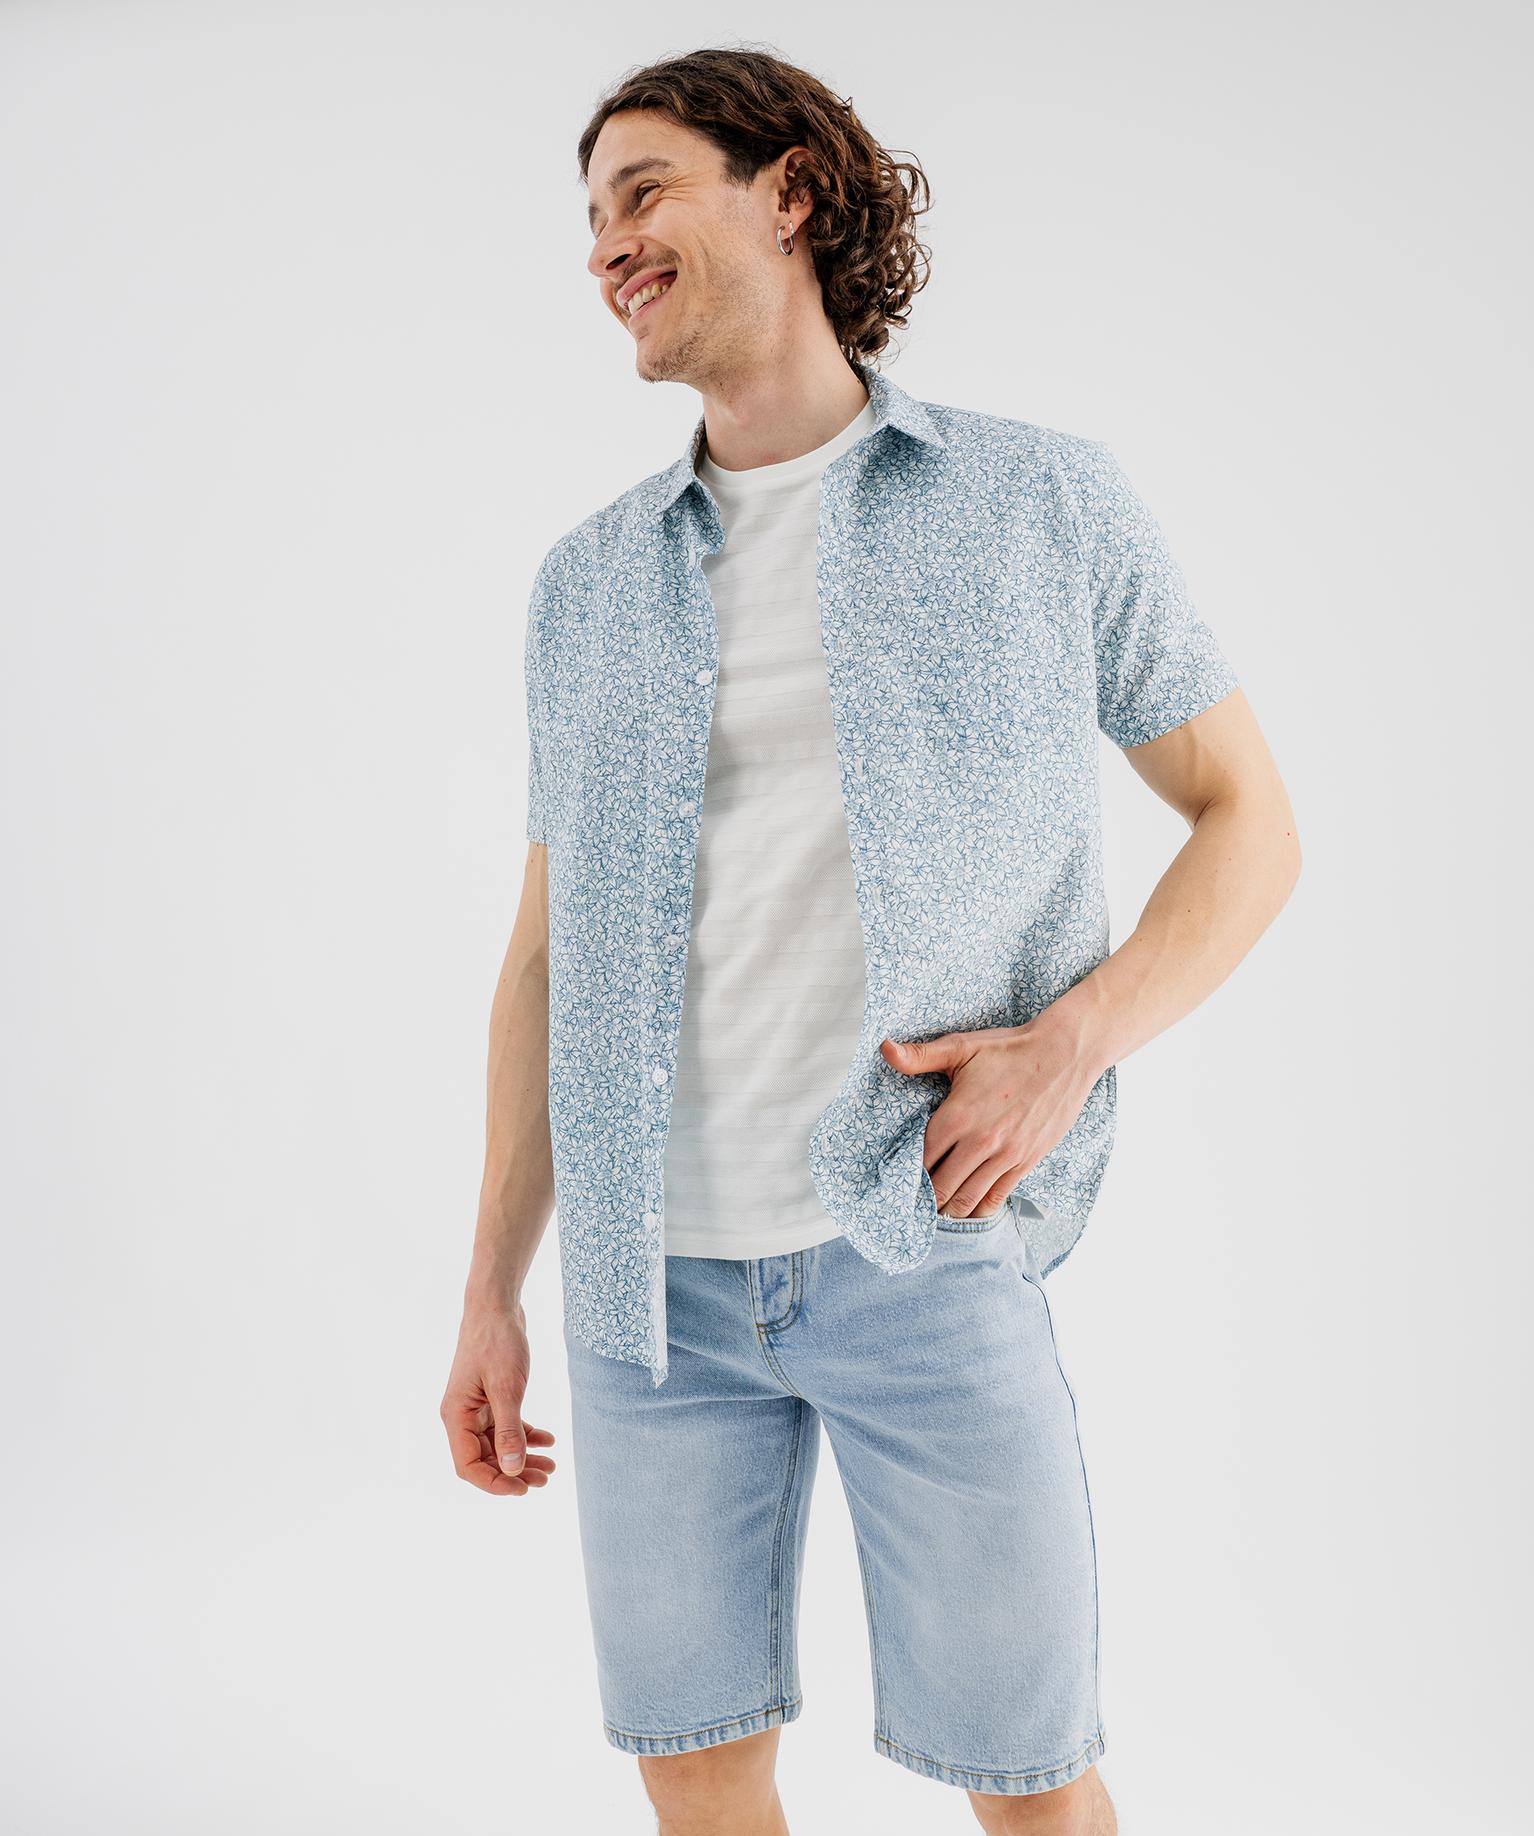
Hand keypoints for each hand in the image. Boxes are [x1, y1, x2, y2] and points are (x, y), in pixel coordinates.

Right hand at [440, 1294, 557, 1496]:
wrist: (496, 1306)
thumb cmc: (496, 1342)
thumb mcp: (507, 1388)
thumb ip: (510, 1431)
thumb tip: (513, 1470)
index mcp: (456, 1416)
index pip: (469, 1466)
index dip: (495, 1482)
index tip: (523, 1489)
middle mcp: (462, 1416)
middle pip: (485, 1458)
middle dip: (514, 1472)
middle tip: (546, 1480)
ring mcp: (476, 1407)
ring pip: (498, 1445)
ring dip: (523, 1457)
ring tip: (551, 1467)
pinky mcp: (491, 1397)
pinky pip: (507, 1426)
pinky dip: (526, 1435)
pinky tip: (549, 1440)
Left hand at [881, 1012, 1099, 1217]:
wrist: (1064, 1054)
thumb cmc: (1010, 1049)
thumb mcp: (961, 1046)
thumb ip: (920, 1056)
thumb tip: (884, 1049)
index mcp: (957, 1116)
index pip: (921, 1158)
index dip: (908, 1172)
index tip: (899, 1180)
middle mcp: (979, 1142)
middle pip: (941, 1186)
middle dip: (925, 1198)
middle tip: (914, 1205)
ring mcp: (1005, 1155)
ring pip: (967, 1199)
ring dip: (949, 1210)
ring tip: (936, 1214)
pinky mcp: (1026, 1161)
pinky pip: (997, 1197)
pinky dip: (979, 1210)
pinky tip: (968, 1213)